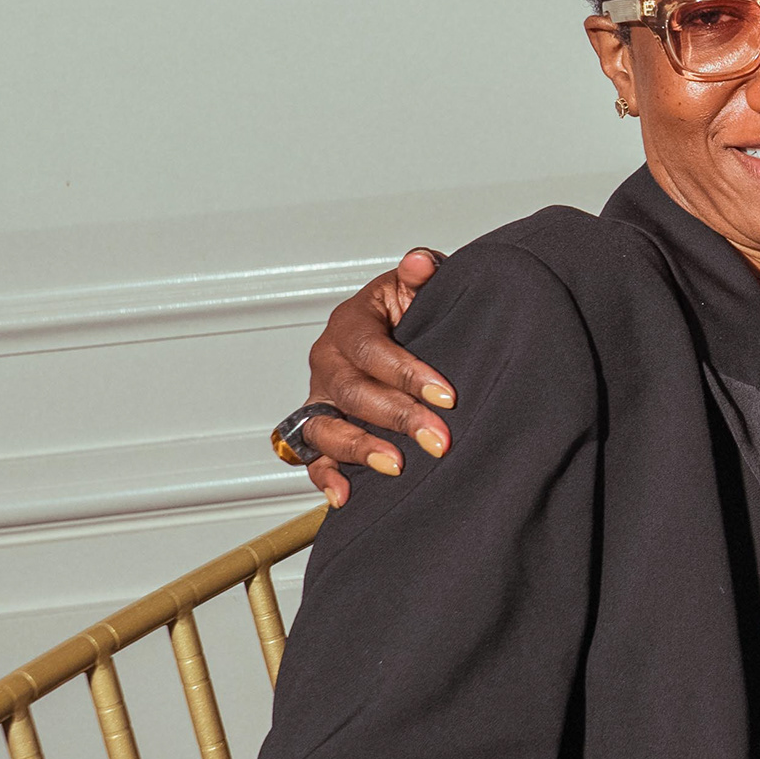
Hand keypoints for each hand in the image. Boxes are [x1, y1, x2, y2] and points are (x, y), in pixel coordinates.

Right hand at [295, 251, 454, 506]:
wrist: (406, 335)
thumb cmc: (412, 313)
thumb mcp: (418, 287)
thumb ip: (421, 275)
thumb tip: (420, 262)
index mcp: (350, 324)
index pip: (372, 350)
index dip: (408, 373)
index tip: (447, 394)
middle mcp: (329, 362)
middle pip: (353, 393)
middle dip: (398, 417)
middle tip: (439, 438)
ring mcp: (322, 399)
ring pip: (325, 428)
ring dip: (360, 449)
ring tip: (397, 465)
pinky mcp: (321, 431)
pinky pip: (312, 459)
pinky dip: (326, 478)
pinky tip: (345, 495)